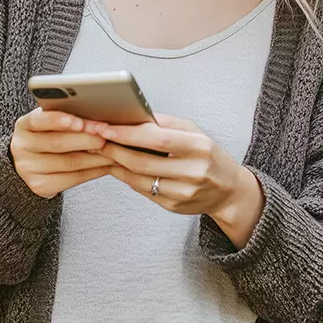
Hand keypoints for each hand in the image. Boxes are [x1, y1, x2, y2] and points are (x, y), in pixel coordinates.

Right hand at [9, 107, 113, 198]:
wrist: (33, 162)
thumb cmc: (50, 134)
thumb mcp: (51, 122)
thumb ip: (66, 115)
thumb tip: (98, 110)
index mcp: (24, 125)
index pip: (39, 120)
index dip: (59, 120)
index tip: (79, 121)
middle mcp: (21, 147)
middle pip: (58, 143)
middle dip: (86, 138)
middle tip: (107, 134)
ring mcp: (28, 169)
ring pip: (69, 162)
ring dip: (97, 156)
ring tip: (115, 149)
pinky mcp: (40, 187)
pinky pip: (73, 179)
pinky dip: (94, 171)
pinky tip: (108, 164)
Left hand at [89, 113, 250, 222]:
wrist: (228, 190)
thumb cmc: (207, 153)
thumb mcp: (194, 131)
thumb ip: (165, 123)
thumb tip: (133, 115)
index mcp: (199, 147)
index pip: (158, 139)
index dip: (128, 134)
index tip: (105, 127)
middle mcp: (193, 172)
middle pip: (143, 162)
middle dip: (114, 149)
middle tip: (94, 138)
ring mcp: (183, 192)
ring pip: (139, 179)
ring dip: (115, 164)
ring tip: (100, 150)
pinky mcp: (174, 206)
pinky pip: (143, 190)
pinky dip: (126, 177)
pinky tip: (116, 166)